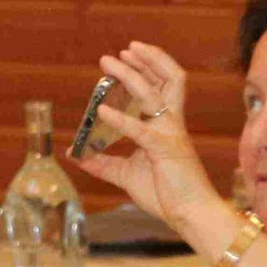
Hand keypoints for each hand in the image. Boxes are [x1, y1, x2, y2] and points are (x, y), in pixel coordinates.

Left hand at [68, 42, 222, 233]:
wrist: (190, 215)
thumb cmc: (166, 193)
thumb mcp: (126, 174)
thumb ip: (103, 163)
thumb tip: (75, 154)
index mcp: (165, 126)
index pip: (161, 86)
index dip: (145, 68)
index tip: (124, 57)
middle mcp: (171, 123)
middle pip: (167, 79)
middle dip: (146, 60)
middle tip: (120, 51)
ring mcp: (170, 134)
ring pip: (154, 94)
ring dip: (132, 75)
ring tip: (111, 62)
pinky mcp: (165, 149)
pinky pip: (139, 129)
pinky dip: (120, 118)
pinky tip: (102, 109)